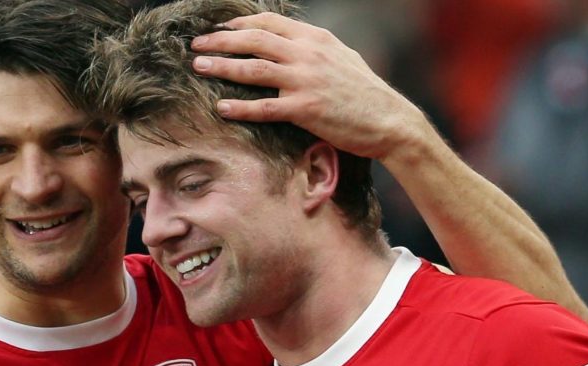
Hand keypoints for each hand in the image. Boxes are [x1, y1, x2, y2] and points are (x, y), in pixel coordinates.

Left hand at [190, 12, 429, 160]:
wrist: (390, 121)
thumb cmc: (366, 94)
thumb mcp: (342, 58)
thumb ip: (315, 50)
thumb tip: (292, 46)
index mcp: (316, 38)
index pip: (269, 23)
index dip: (239, 25)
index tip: (218, 30)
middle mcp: (308, 54)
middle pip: (254, 40)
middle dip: (221, 41)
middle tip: (197, 46)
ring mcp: (306, 81)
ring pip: (254, 68)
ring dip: (222, 67)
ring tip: (199, 68)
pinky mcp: (305, 109)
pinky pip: (264, 107)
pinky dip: (240, 107)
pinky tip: (221, 108)